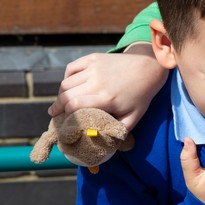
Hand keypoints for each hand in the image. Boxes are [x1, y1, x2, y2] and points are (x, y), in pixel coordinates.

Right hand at [48, 44, 167, 130]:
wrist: (148, 67)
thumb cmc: (141, 95)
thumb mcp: (134, 116)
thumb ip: (119, 131)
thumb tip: (107, 146)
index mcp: (107, 98)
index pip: (75, 105)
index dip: (64, 115)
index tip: (61, 121)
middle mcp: (97, 81)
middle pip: (66, 94)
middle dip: (58, 106)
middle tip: (56, 113)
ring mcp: (94, 68)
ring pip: (66, 82)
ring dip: (61, 93)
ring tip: (63, 101)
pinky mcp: (93, 58)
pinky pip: (71, 68)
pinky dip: (67, 78)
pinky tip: (70, 86)